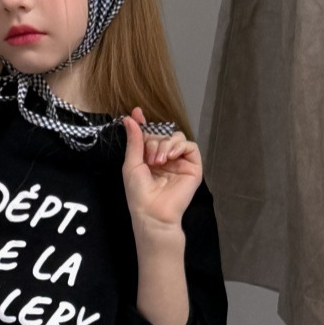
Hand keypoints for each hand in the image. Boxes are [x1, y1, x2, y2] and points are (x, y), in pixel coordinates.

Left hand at [121, 107, 201, 231]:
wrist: (153, 212)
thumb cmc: (139, 193)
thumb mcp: (132, 164)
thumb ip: (134, 140)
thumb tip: (130, 118)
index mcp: (149, 159)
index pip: (149, 136)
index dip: (143, 124)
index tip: (137, 112)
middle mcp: (165, 159)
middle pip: (162, 135)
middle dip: (154, 141)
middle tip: (149, 158)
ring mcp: (179, 162)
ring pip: (176, 138)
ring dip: (166, 145)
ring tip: (159, 161)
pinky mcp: (193, 167)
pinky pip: (190, 146)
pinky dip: (180, 146)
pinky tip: (171, 156)